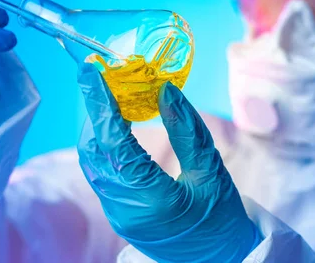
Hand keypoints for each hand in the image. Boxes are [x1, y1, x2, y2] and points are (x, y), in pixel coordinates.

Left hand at [77, 64, 258, 261]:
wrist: (222, 262)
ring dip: (98, 127)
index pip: (114, 142)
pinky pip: (101, 172)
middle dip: (95, 111)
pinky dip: (105, 144)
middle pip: (94, 151)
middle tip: (104, 78)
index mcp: (150, 200)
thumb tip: (164, 90)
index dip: (100, 103)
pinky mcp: (118, 215)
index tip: (90, 71)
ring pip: (93, 161)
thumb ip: (186, 129)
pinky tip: (118, 125)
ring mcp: (117, 215)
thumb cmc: (224, 220)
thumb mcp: (211, 171)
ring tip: (112, 96)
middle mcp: (124, 209)